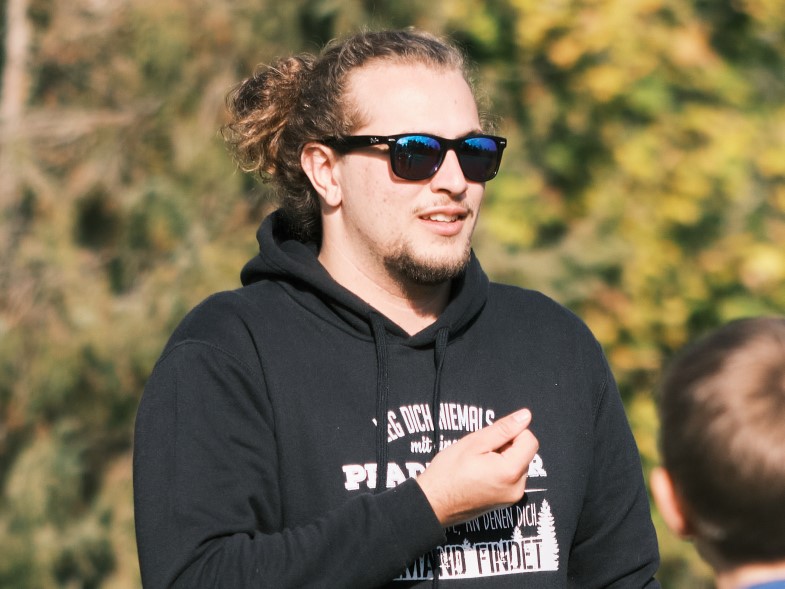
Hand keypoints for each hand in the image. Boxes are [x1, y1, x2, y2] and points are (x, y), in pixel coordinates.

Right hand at [416, 409, 538, 526]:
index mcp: (511, 471)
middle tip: (480, 452)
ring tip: (477, 464)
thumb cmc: (448, 472)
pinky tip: (479, 473)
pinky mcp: (505, 502)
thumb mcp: (474, 443)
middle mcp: (517, 488)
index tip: (490, 439)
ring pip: (517, 465)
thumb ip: (503, 429)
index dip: (512, 433)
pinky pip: (511, 478)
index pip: (529, 440)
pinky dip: (500, 470)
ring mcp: (512, 498)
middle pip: (524, 454)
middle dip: (506, 447)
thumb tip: (526, 416)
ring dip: (503, 458)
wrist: (433, 503)